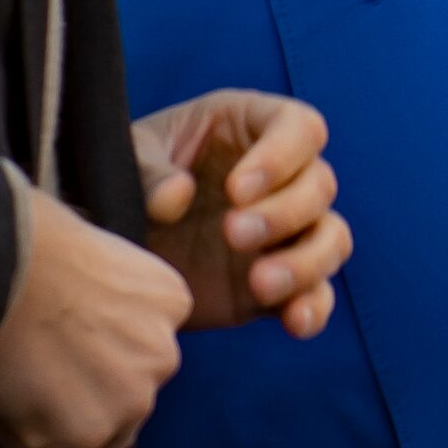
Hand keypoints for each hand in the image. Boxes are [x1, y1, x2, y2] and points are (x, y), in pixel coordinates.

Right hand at [0, 188, 189, 447]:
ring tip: (15, 380)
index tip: (65, 333)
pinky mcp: (85, 434)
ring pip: (95, 433)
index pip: (145, 346)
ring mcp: (129, 400)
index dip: (100, 347)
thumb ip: (115, 297)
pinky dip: (17, 432)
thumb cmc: (31, 239)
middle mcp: (163, 355)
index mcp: (171, 301)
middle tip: (37, 363)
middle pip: (128, 394)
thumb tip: (91, 322)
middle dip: (86, 389)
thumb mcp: (100, 251)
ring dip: (56, 419)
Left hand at [135, 90, 350, 338]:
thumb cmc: (128, 177)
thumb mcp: (128, 157)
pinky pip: (318, 294)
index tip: (236, 190)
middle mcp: (281, 177)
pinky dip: (314, 307)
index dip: (281, 156)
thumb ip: (149, 170)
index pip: (299, 128)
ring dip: (306, 262)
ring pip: (331, 239)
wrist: (116, 246)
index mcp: (251, 126)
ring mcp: (285, 233)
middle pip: (320, 185)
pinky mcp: (280, 283)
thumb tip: (177, 197)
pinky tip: (292, 321)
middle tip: (232, 234)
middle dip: (284, 213)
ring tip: (260, 283)